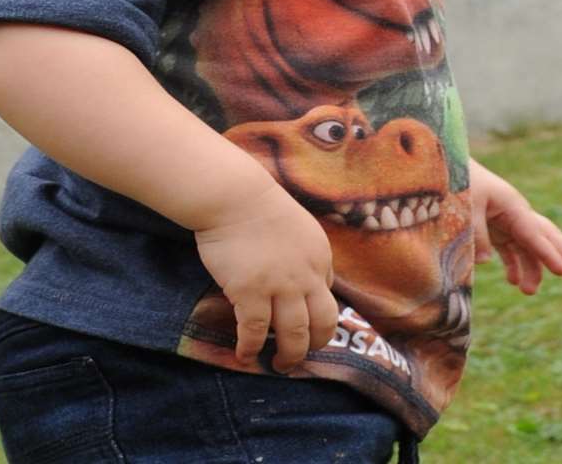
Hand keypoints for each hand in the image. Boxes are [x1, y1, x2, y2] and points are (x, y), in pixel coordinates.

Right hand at [193, 184, 340, 370]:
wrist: (234, 197)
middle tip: (301, 357)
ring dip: (289, 356)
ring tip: (280, 366)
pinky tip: (245, 356)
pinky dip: (251, 348)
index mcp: (320, 257)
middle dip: (315, 345)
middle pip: (323, 323)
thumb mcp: (300, 228)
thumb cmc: (259, 207)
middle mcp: (307, 276)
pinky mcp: (251, 293)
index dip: (318, 316)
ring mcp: (280, 286)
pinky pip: (255, 331)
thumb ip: (306, 255)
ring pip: (294, 335)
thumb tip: (311, 281)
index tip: (308, 329)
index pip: (327, 296)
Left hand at [468, 159, 561, 293]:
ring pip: (529, 247)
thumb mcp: (466, 206)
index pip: (535, 234)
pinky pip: (511, 249)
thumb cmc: (459, 181)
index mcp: (513, 205)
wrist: (448, 165)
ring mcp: (507, 220)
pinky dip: (514, 265)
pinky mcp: (496, 227)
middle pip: (546, 236)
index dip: (550, 255)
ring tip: (529, 292)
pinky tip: (513, 281)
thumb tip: (485, 262)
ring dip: (533, 269)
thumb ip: (477, 233)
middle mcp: (516, 213)